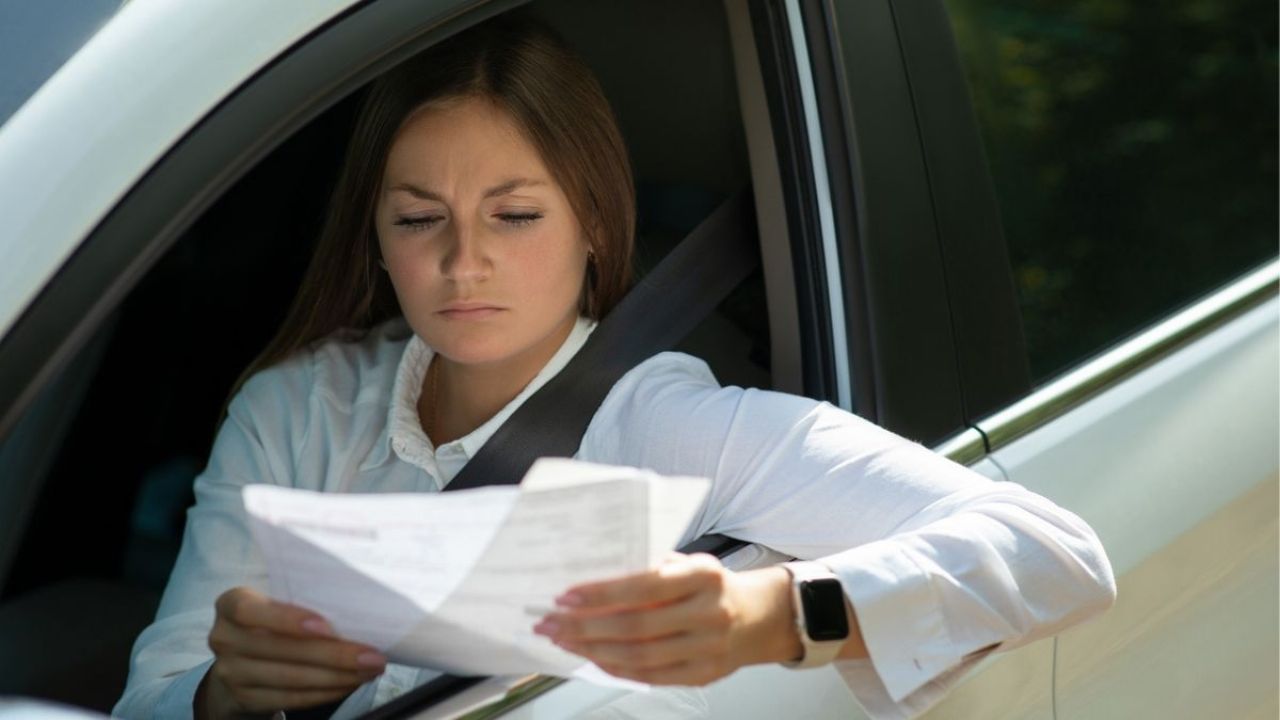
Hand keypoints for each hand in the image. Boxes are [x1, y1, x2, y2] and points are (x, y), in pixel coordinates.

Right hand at [196, 586, 387, 718]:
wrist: (241, 661)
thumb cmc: (272, 620)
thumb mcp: (275, 601)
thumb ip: (302, 597)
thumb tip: (360, 600)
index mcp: (231, 604)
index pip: (248, 609)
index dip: (287, 619)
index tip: (326, 626)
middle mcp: (224, 638)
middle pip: (281, 649)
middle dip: (334, 654)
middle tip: (373, 656)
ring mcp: (231, 672)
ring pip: (290, 678)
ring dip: (337, 676)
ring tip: (370, 670)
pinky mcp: (245, 699)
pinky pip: (291, 698)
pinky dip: (325, 692)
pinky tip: (349, 684)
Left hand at [532, 553, 800, 685]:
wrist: (758, 617)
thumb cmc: (712, 586)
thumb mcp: (688, 564)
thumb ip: (649, 568)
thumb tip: (592, 576)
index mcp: (704, 575)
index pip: (644, 585)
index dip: (601, 593)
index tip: (566, 596)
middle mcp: (709, 612)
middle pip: (636, 625)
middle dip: (585, 626)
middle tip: (551, 623)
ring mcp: (709, 647)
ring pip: (639, 655)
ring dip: (593, 650)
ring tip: (564, 641)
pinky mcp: (704, 674)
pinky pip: (651, 676)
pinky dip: (617, 668)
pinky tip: (593, 658)